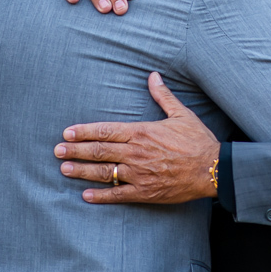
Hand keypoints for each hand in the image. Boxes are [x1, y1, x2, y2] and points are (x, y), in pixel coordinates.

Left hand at [56, 73, 219, 203]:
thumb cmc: (198, 141)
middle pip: (98, 151)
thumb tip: (153, 76)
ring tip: (64, 169)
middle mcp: (136, 153)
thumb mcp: (181, 114)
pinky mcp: (145, 192)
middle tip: (57, 151)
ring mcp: (139, 174)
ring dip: (82, 171)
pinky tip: (86, 195)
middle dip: (75, 151)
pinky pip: (118, 194)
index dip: (84, 132)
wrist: (213, 169)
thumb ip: (163, 96)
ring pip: (103, 172)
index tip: (67, 133)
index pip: (105, 131)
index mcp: (141, 132)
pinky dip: (100, 196)